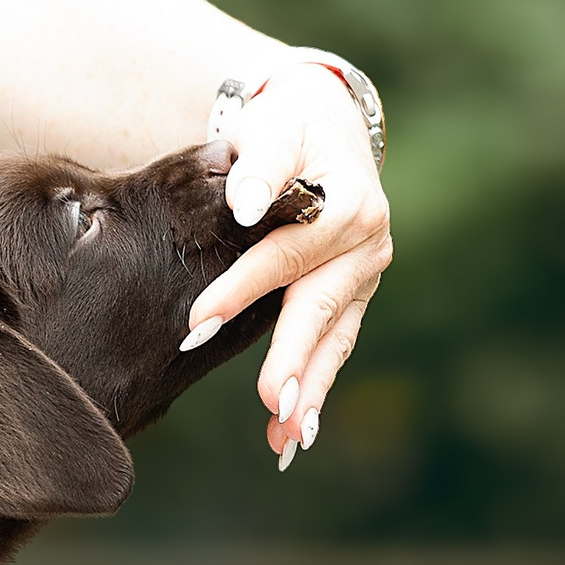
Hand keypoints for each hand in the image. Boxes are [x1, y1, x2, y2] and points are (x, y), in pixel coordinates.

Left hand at [185, 62, 393, 468]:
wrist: (321, 126)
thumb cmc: (286, 127)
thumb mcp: (272, 128)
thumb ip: (259, 163)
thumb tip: (244, 203)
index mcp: (347, 203)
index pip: (286, 254)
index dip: (242, 289)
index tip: (198, 323)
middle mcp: (367, 243)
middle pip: (319, 307)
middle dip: (292, 359)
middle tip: (270, 402)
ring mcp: (363, 274)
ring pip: (335, 338)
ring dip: (312, 390)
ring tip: (287, 438)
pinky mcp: (351, 294)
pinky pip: (335, 345)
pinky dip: (316, 388)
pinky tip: (294, 434)